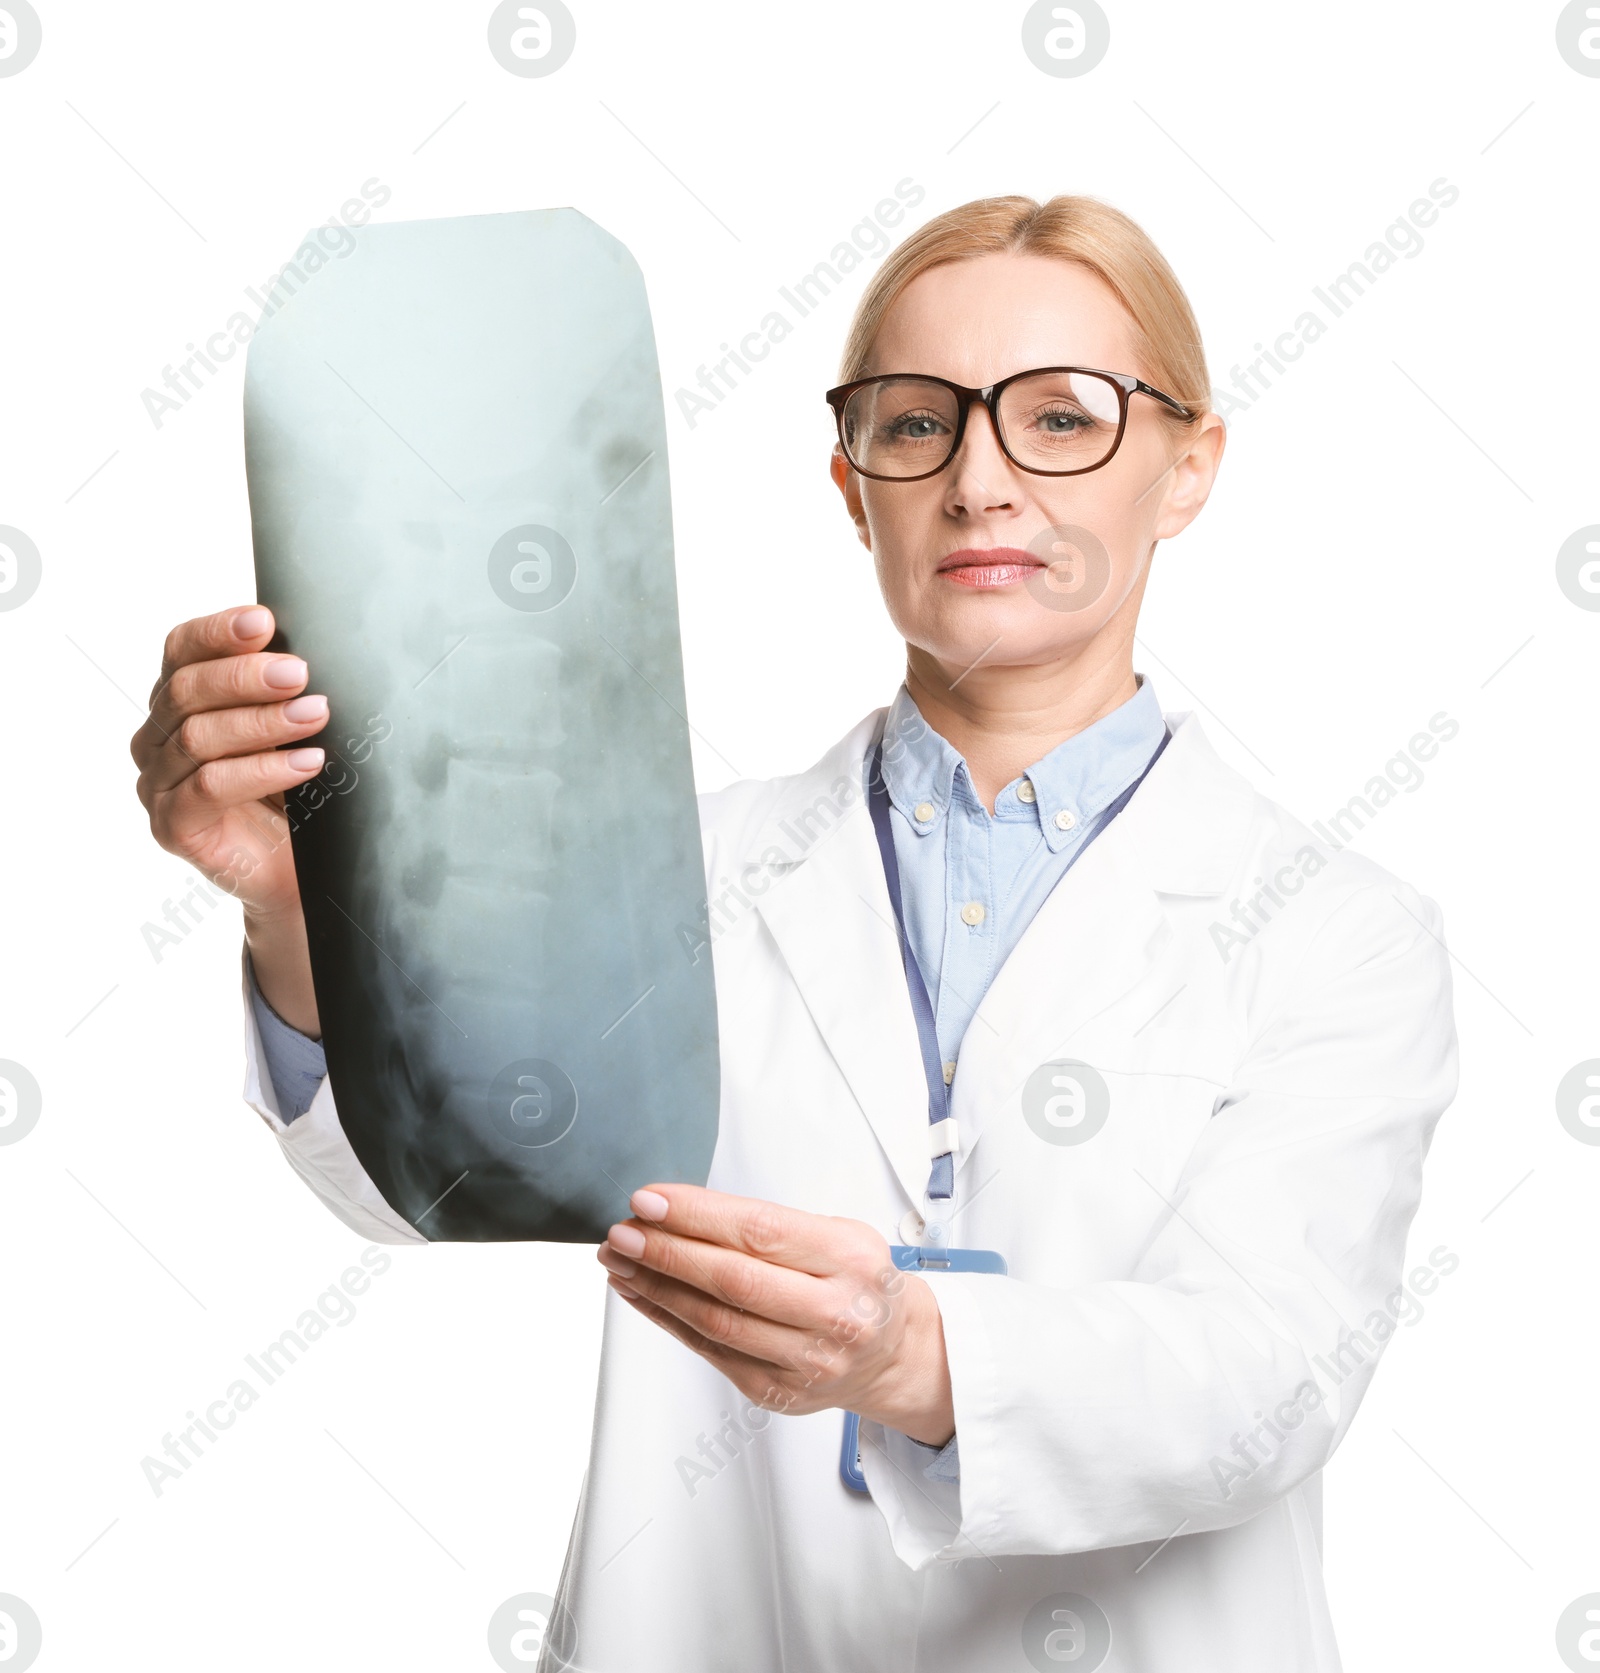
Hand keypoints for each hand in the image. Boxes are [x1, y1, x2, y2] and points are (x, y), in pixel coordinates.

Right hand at [130, 605, 325, 1030]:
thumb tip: (318, 641)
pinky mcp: (174, 826)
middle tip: (301, 673)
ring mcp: (159, 784)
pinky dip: (262, 770)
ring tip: (316, 715)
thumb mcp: (295, 730)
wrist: (299, 872)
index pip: (181, 650)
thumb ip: (287, 688)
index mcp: (180, 700)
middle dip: (247, 677)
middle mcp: (159, 738)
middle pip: (187, 689)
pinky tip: (307, 762)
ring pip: (198, 737)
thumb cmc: (298, 792)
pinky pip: (209, 787)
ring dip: (263, 722)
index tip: (264, 621)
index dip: (218, 632)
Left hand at [597, 1184, 955, 1446]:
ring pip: (716, 1321)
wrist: (891, 1352)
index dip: (697, 1215)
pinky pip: (710, 1352)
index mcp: (851, 1259)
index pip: (760, 1231)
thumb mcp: (836, 1235)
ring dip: (656, 1287)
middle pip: (733, 1280)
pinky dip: (667, 1319)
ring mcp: (807, 1361)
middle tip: (624, 1231)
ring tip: (620, 1259)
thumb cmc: (855, 1281)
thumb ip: (769, 1226)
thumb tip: (679, 1212)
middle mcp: (835, 1313)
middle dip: (666, 1252)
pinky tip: (642, 1293)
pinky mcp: (778, 1391)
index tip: (650, 1200)